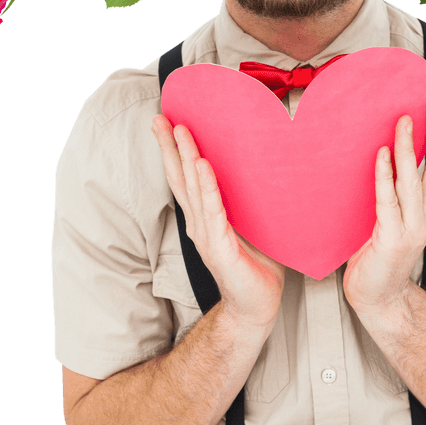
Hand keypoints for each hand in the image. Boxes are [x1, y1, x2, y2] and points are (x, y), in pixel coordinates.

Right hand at [151, 116, 284, 328]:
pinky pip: (213, 212)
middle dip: (170, 147)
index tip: (167, 123)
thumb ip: (249, 202)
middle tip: (159, 118)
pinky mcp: (220, 248)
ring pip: (193, 189)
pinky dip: (208, 188)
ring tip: (181, 131)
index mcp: (205, 218)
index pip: (186, 179)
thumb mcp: (253, 226)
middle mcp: (200, 225)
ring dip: (186, 158)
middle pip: (180, 178)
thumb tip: (267, 168)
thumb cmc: (257, 267)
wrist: (256, 307)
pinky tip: (203, 166)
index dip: (175, 151)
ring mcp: (207, 236)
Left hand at [342, 102, 425, 315]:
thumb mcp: (393, 219)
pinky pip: (387, 200)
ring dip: (408, 148)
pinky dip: (384, 174)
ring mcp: (410, 228)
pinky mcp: (390, 238)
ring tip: (403, 121)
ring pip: (413, 181)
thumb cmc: (379, 256)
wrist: (377, 297)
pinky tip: (381, 153)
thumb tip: (386, 156)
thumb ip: (395, 192)